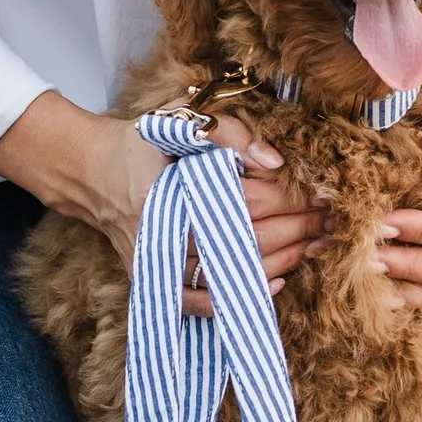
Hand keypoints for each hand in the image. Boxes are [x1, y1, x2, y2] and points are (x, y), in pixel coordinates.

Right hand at [0, 89, 325, 312]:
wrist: (93, 174)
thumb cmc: (143, 143)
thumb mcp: (181, 119)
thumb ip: (229, 132)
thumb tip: (274, 160)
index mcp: (169, 190)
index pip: (246, 202)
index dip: (289, 200)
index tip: (319, 195)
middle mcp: (162, 232)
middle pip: (245, 241)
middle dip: (296, 231)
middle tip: (328, 221)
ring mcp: (157, 262)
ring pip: (230, 274)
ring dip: (281, 262)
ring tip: (314, 245)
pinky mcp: (155, 279)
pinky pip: (202, 302)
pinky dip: (240, 296)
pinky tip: (275, 283)